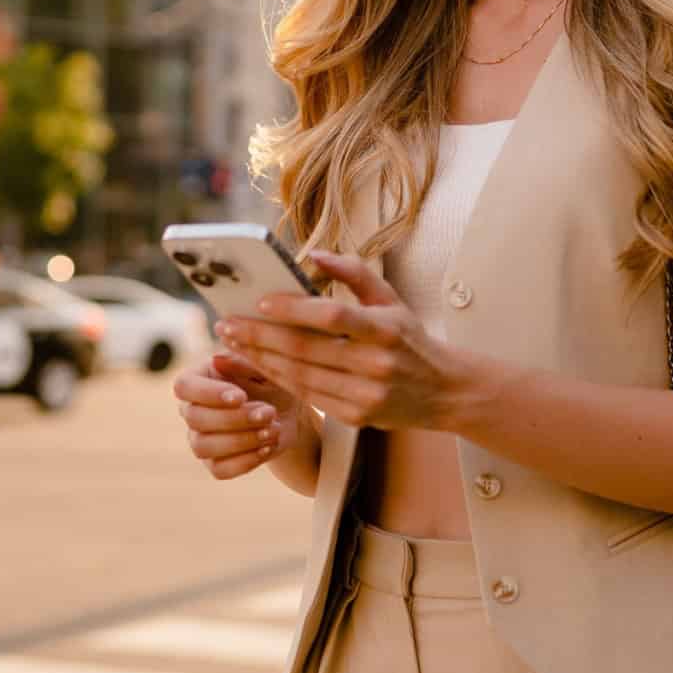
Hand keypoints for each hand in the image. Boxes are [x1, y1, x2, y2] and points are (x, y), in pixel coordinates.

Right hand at [173, 351, 303, 480]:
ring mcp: (200, 438)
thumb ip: (242, 362)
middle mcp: (192, 409)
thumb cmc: (270, 380)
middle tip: (269, 412)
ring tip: (272, 429)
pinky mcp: (215, 462)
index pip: (184, 386)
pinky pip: (219, 470)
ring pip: (203, 447)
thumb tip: (217, 360)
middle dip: (236, 418)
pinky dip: (246, 461)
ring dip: (242, 440)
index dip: (209, 394)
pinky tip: (268, 446)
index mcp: (198, 378)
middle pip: (196, 419)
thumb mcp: (262, 366)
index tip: (241, 396)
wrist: (288, 411)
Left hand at [217, 250, 476, 431]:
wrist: (445, 392)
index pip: (332, 316)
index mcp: (385, 329)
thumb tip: (315, 255)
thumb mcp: (391, 300)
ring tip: (234, 344)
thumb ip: (355, 273)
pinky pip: (309, 396)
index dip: (293, 309)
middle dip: (261, 336)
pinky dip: (280, 380)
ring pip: (301, 376)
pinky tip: (259, 365)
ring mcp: (366, 395)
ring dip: (262, 360)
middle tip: (227, 325)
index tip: (260, 301)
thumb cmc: (410, 339)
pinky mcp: (357, 417)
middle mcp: (376, 364)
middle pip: (307, 349)